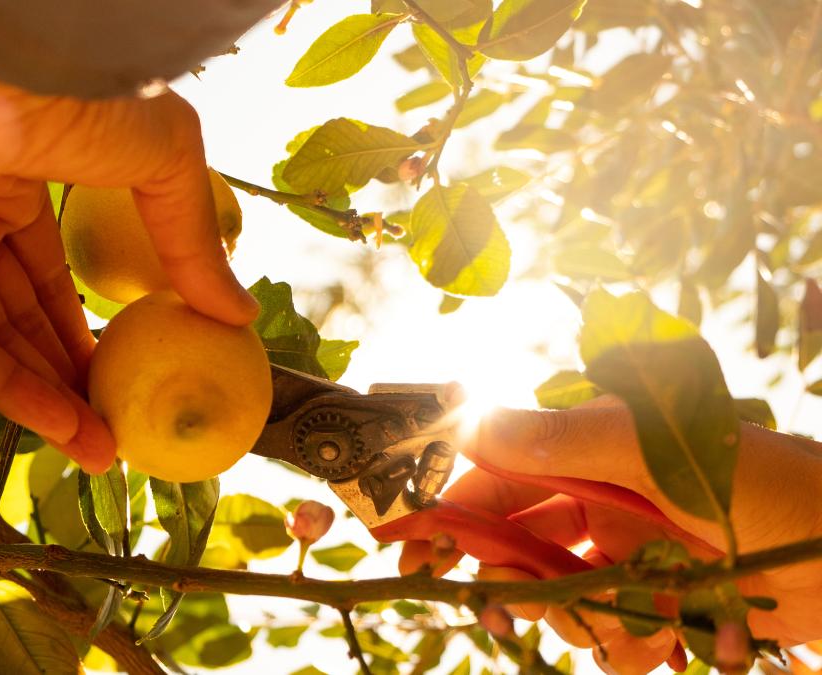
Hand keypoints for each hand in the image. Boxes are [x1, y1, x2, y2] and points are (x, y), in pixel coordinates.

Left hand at [0, 0, 257, 471]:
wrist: (6, 63)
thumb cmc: (81, 91)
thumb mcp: (162, 172)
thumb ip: (189, 248)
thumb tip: (239, 315)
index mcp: (11, 177)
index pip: (39, 275)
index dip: (79, 332)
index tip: (120, 381)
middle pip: (10, 314)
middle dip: (62, 376)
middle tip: (111, 430)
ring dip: (39, 395)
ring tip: (96, 444)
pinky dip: (1, 386)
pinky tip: (60, 422)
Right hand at [375, 397, 821, 673]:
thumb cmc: (771, 487)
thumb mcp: (659, 452)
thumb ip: (561, 439)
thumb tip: (470, 426)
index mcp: (594, 459)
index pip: (497, 481)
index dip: (448, 513)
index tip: (409, 552)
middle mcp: (607, 507)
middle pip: (520, 551)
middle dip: (512, 586)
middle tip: (507, 616)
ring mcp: (638, 560)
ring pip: (565, 604)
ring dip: (586, 624)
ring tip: (637, 627)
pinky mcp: (672, 607)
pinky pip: (620, 641)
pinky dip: (635, 649)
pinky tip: (675, 643)